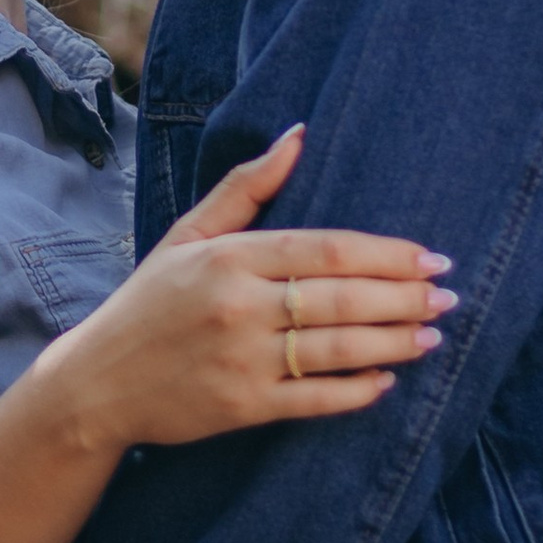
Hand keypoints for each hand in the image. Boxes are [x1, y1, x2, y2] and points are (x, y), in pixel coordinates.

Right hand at [35, 125, 454, 453]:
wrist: (95, 383)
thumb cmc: (149, 303)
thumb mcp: (188, 235)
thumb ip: (246, 186)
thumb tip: (300, 135)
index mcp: (229, 258)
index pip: (326, 249)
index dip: (387, 254)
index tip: (431, 257)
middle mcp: (238, 307)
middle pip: (342, 297)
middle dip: (405, 297)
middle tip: (448, 296)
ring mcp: (241, 360)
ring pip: (338, 349)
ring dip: (395, 342)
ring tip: (433, 335)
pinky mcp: (242, 407)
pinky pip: (316, 399)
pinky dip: (357, 391)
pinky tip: (387, 379)